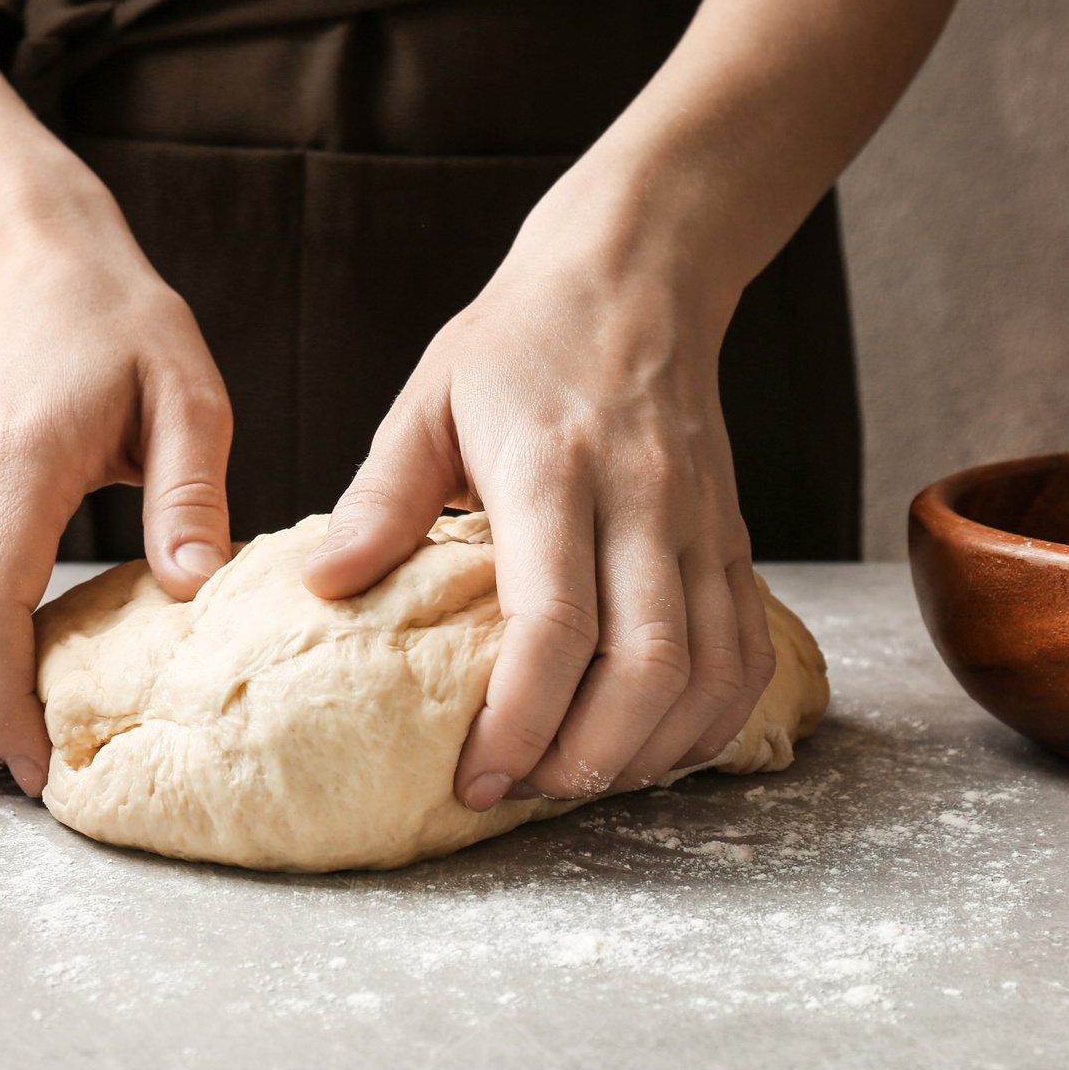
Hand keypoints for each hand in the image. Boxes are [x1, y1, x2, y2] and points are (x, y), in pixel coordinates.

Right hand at [0, 211, 231, 794]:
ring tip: (16, 734)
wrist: (26, 258)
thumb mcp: (187, 390)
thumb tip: (196, 593)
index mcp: (16, 465)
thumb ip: (190, 493)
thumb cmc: (117, 321)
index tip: (41, 766)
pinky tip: (4, 673)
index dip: (2, 704)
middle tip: (28, 770)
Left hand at [300, 231, 779, 809]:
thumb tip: (323, 585)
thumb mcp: (427, 401)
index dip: (519, 717)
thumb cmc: (518, 344)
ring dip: (649, 752)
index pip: (556, 623)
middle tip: (521, 790)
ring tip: (577, 779)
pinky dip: (708, 722)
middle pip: (647, 668)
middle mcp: (645, 504)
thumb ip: (380, 498)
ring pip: (708, 673)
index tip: (474, 776)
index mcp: (557, 471)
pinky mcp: (733, 542)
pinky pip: (745, 655)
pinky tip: (652, 749)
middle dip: (587, 757)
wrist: (636, 279)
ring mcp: (702, 527)